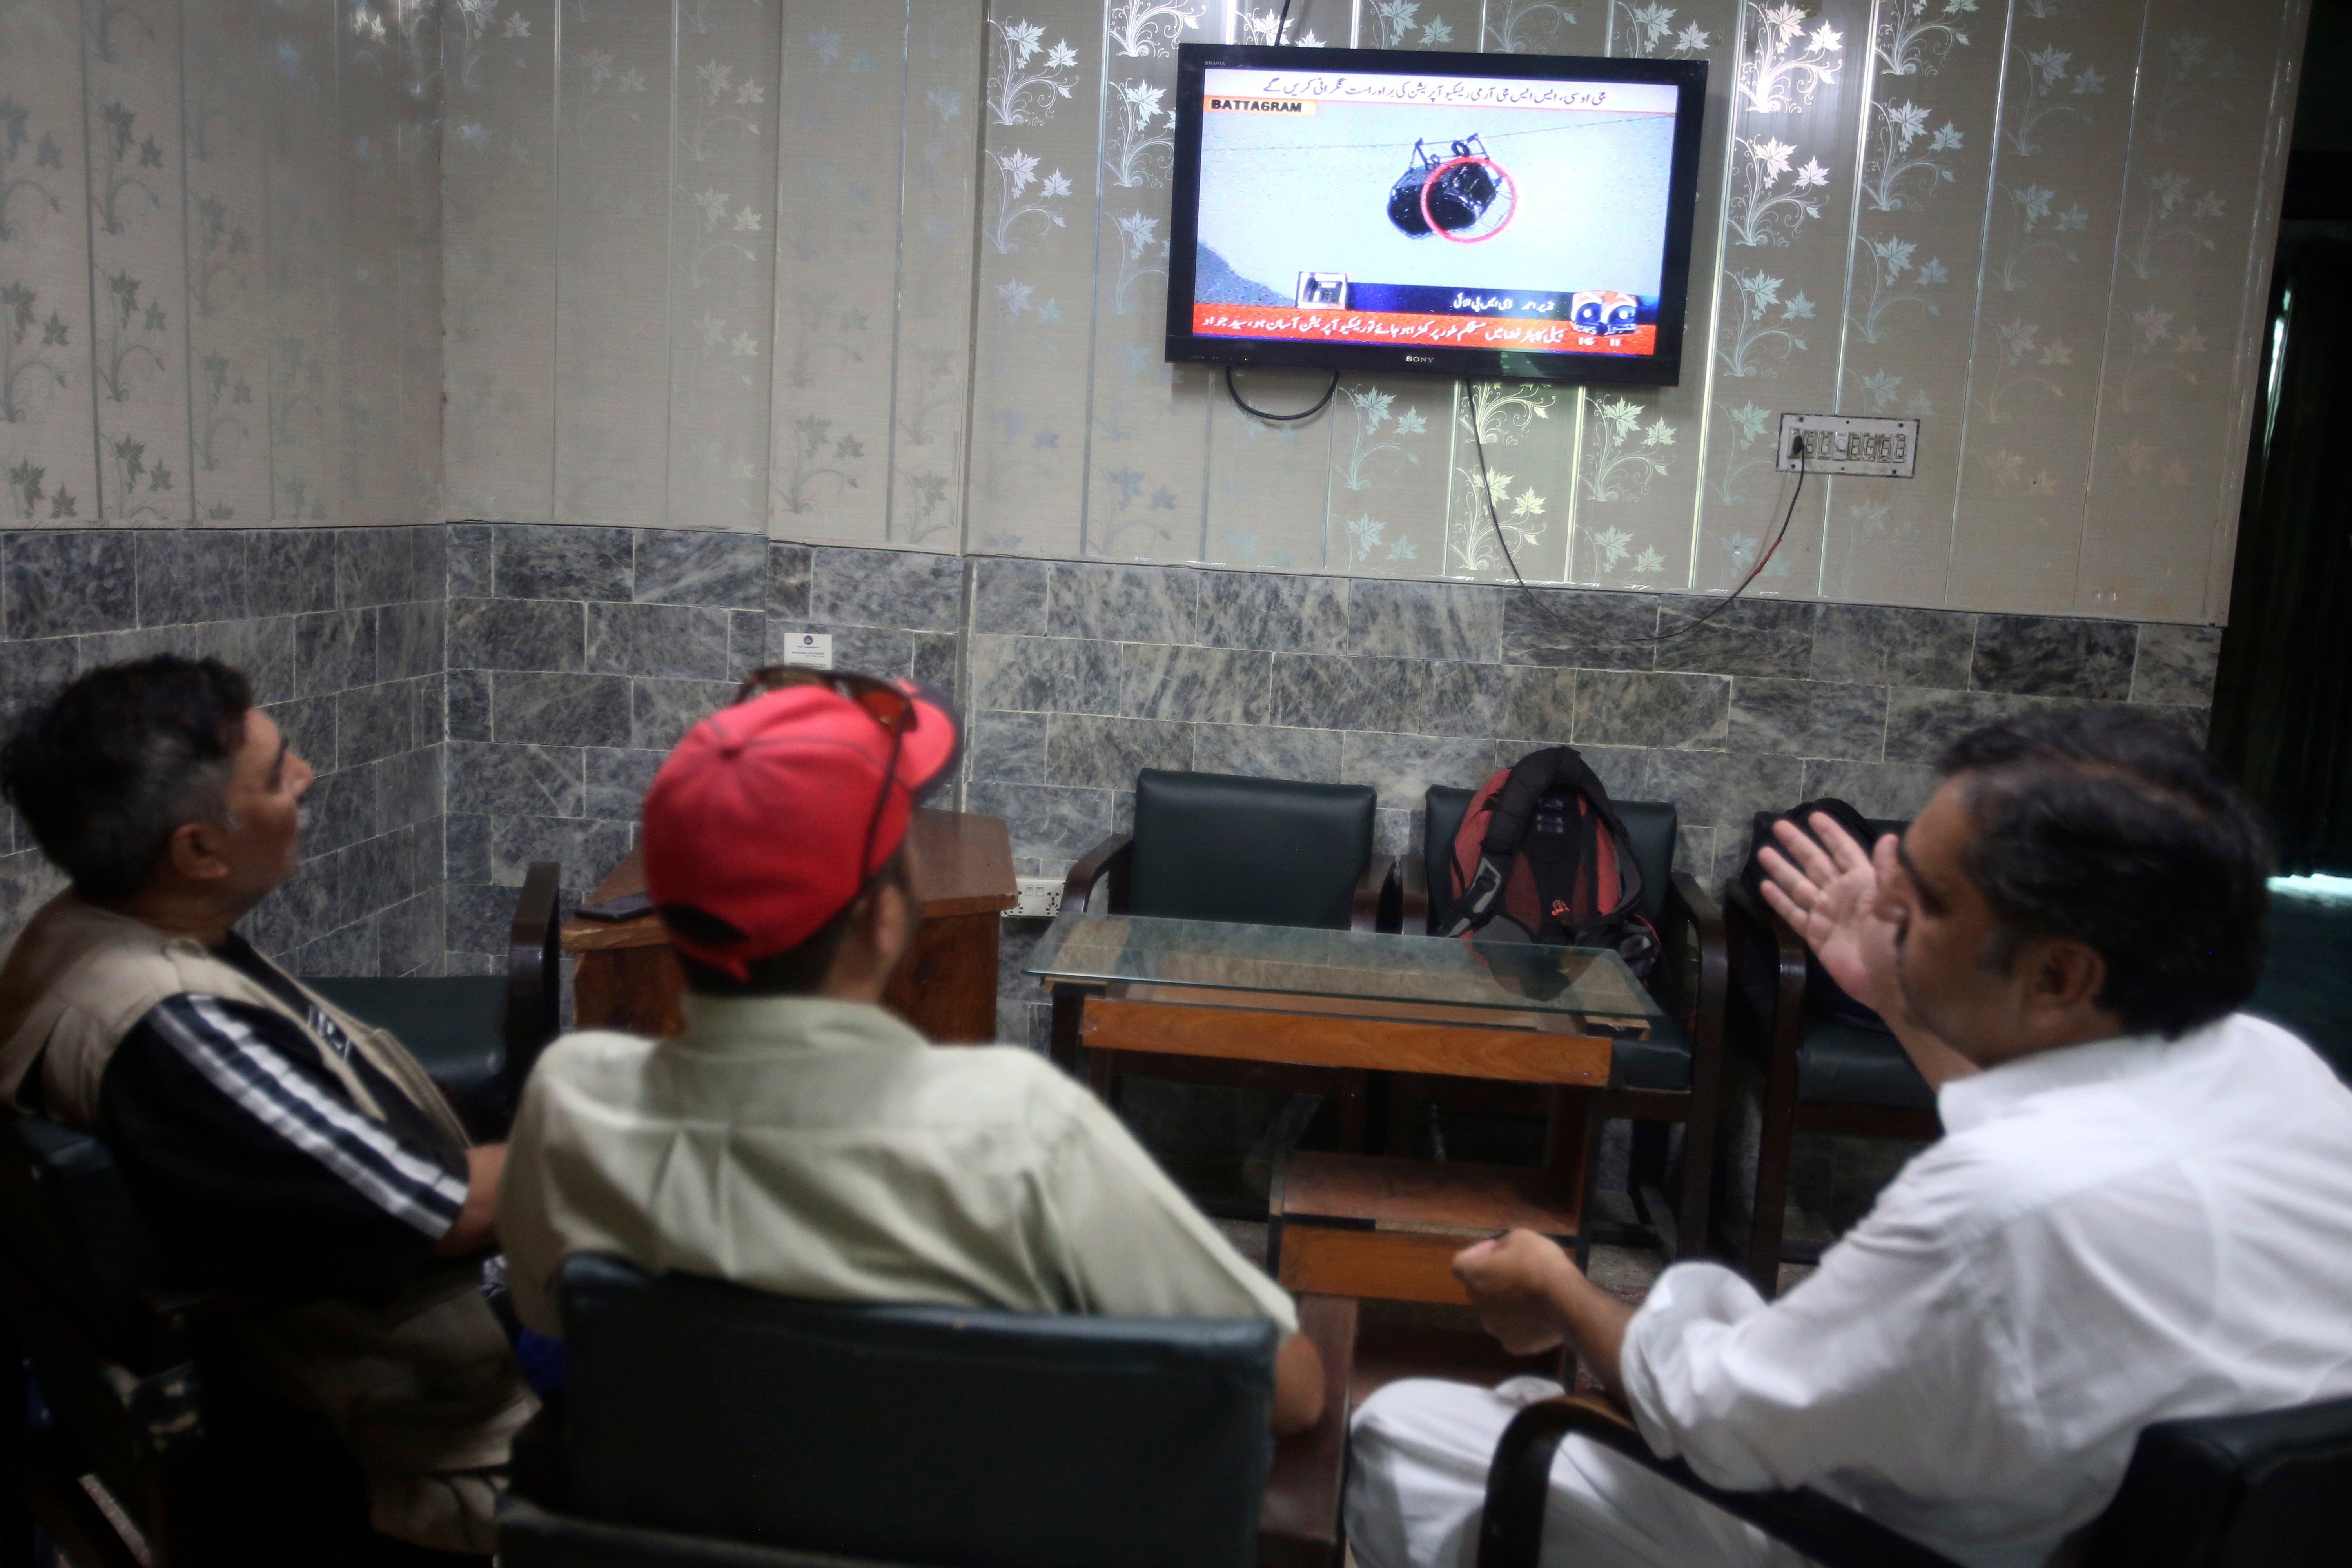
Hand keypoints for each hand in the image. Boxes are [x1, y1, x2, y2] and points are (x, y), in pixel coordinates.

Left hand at [1452, 1229, 1579, 1354]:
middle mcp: (1477, 1305)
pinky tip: (1539, 1315)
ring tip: (1532, 1296)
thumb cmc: (1539, 1263)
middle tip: (1517, 1271)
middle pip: (1479, 1289)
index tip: (1495, 1249)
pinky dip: (1521, 1323)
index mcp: (1473, 1276)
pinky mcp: (1514, 1344)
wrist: (1565, 1300)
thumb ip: (1502, 1245)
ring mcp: (1495, 1328)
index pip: (1461, 1264)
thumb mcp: (1520, 1237)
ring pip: (1495, 1312)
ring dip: (1506, 1303)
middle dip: (1493, 1279)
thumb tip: (1498, 1254)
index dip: (1476, 1254)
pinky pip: (1513, 1331)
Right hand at [1755, 814, 1903, 1019]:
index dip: (1830, 834)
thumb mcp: (1900, 903)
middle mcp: (1844, 894)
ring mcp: (1828, 915)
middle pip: (1816, 863)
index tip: (1813, 815)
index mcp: (1865, 883)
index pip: (1844, 851)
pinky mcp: (1817, 936)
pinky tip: (1764, 887)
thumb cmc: (1901, 942)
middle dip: (1798, 844)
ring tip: (1763, 852)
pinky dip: (1779, 901)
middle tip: (1778, 825)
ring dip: (1782, 869)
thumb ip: (1889, 872)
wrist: (1893, 984)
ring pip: (1800, 886)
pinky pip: (1794, 914)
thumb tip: (1890, 838)